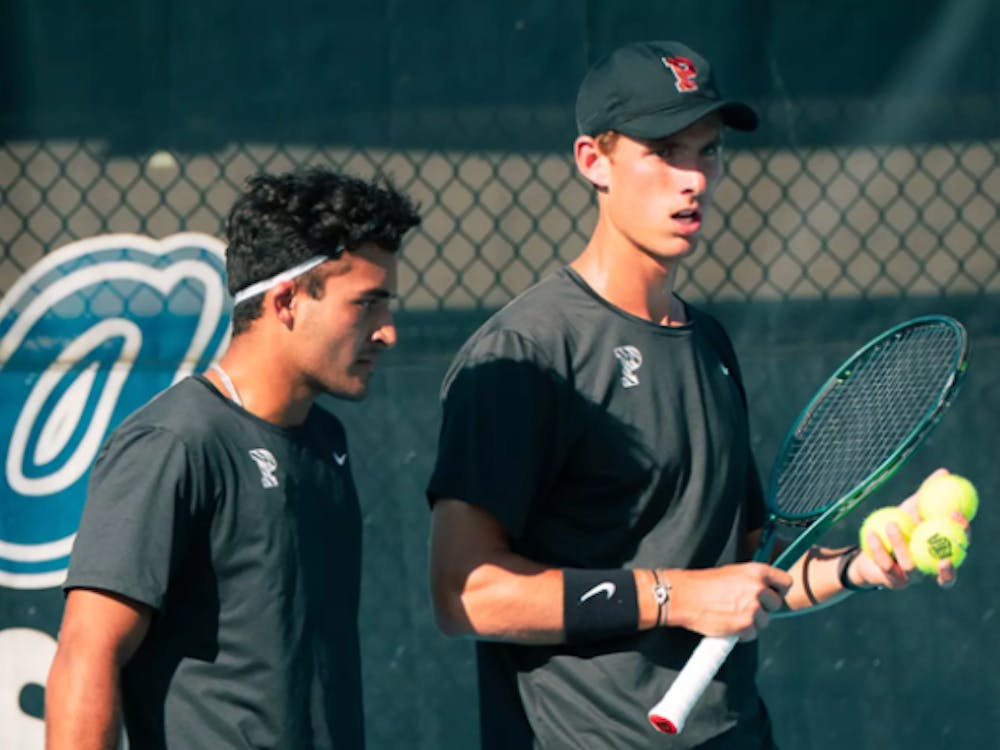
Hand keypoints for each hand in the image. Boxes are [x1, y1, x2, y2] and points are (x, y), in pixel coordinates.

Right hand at [668, 563, 791, 641]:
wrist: (684, 596)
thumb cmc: (703, 583)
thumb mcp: (732, 572)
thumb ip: (752, 580)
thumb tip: (764, 590)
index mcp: (756, 571)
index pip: (785, 582)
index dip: (779, 590)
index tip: (771, 594)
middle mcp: (758, 588)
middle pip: (777, 604)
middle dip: (764, 608)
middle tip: (746, 607)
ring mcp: (753, 608)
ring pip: (765, 621)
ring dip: (752, 622)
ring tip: (733, 615)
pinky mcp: (745, 625)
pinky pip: (752, 634)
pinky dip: (742, 633)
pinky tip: (728, 624)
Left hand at [853, 468, 969, 589]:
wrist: (868, 547)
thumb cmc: (896, 525)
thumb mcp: (910, 507)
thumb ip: (926, 494)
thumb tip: (943, 472)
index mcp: (941, 551)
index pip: (960, 545)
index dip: (963, 532)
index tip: (955, 513)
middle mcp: (932, 568)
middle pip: (947, 570)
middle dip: (948, 559)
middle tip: (938, 538)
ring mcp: (913, 578)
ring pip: (911, 566)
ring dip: (901, 544)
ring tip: (891, 525)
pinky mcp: (893, 582)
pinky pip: (887, 565)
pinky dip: (879, 548)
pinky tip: (872, 534)